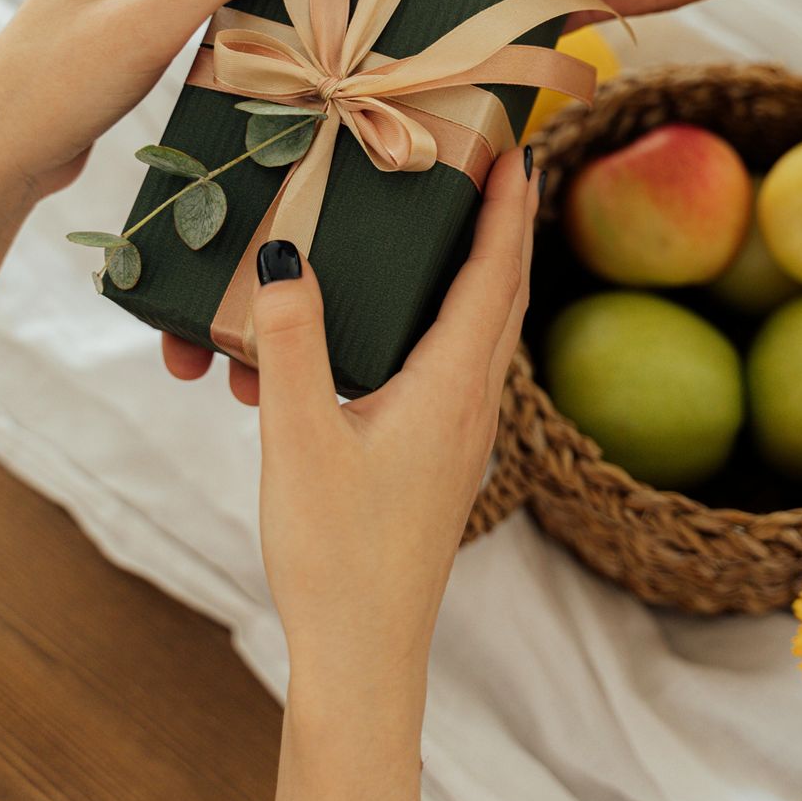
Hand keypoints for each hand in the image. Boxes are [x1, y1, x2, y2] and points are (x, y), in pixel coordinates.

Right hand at [249, 148, 539, 800]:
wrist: (365, 653)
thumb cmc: (336, 553)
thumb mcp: (299, 438)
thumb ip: (292, 344)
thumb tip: (286, 256)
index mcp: (452, 387)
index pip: (495, 274)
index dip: (508, 207)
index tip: (515, 146)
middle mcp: (473, 404)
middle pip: (504, 294)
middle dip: (503, 226)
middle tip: (492, 167)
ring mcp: (463, 433)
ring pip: (485, 331)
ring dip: (481, 272)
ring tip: (458, 227)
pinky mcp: (442, 457)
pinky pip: (459, 365)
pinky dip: (449, 321)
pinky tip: (405, 325)